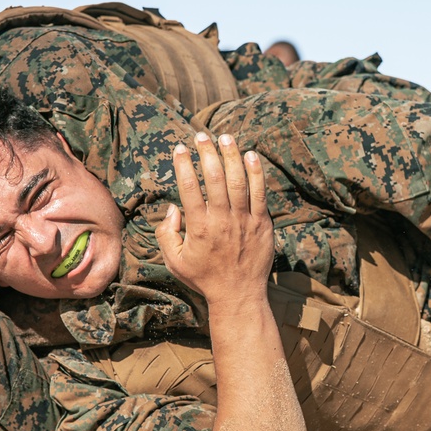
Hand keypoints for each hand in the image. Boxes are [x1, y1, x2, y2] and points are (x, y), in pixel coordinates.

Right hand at [156, 132, 273, 309]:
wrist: (239, 295)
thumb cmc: (204, 278)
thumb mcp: (174, 261)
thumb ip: (167, 234)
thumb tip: (173, 208)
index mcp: (199, 227)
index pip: (189, 187)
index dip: (183, 164)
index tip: (179, 148)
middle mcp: (222, 220)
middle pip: (215, 177)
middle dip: (207, 152)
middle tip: (200, 135)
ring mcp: (245, 220)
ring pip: (239, 180)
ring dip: (231, 155)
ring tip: (225, 137)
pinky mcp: (262, 223)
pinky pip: (261, 192)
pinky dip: (256, 172)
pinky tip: (250, 155)